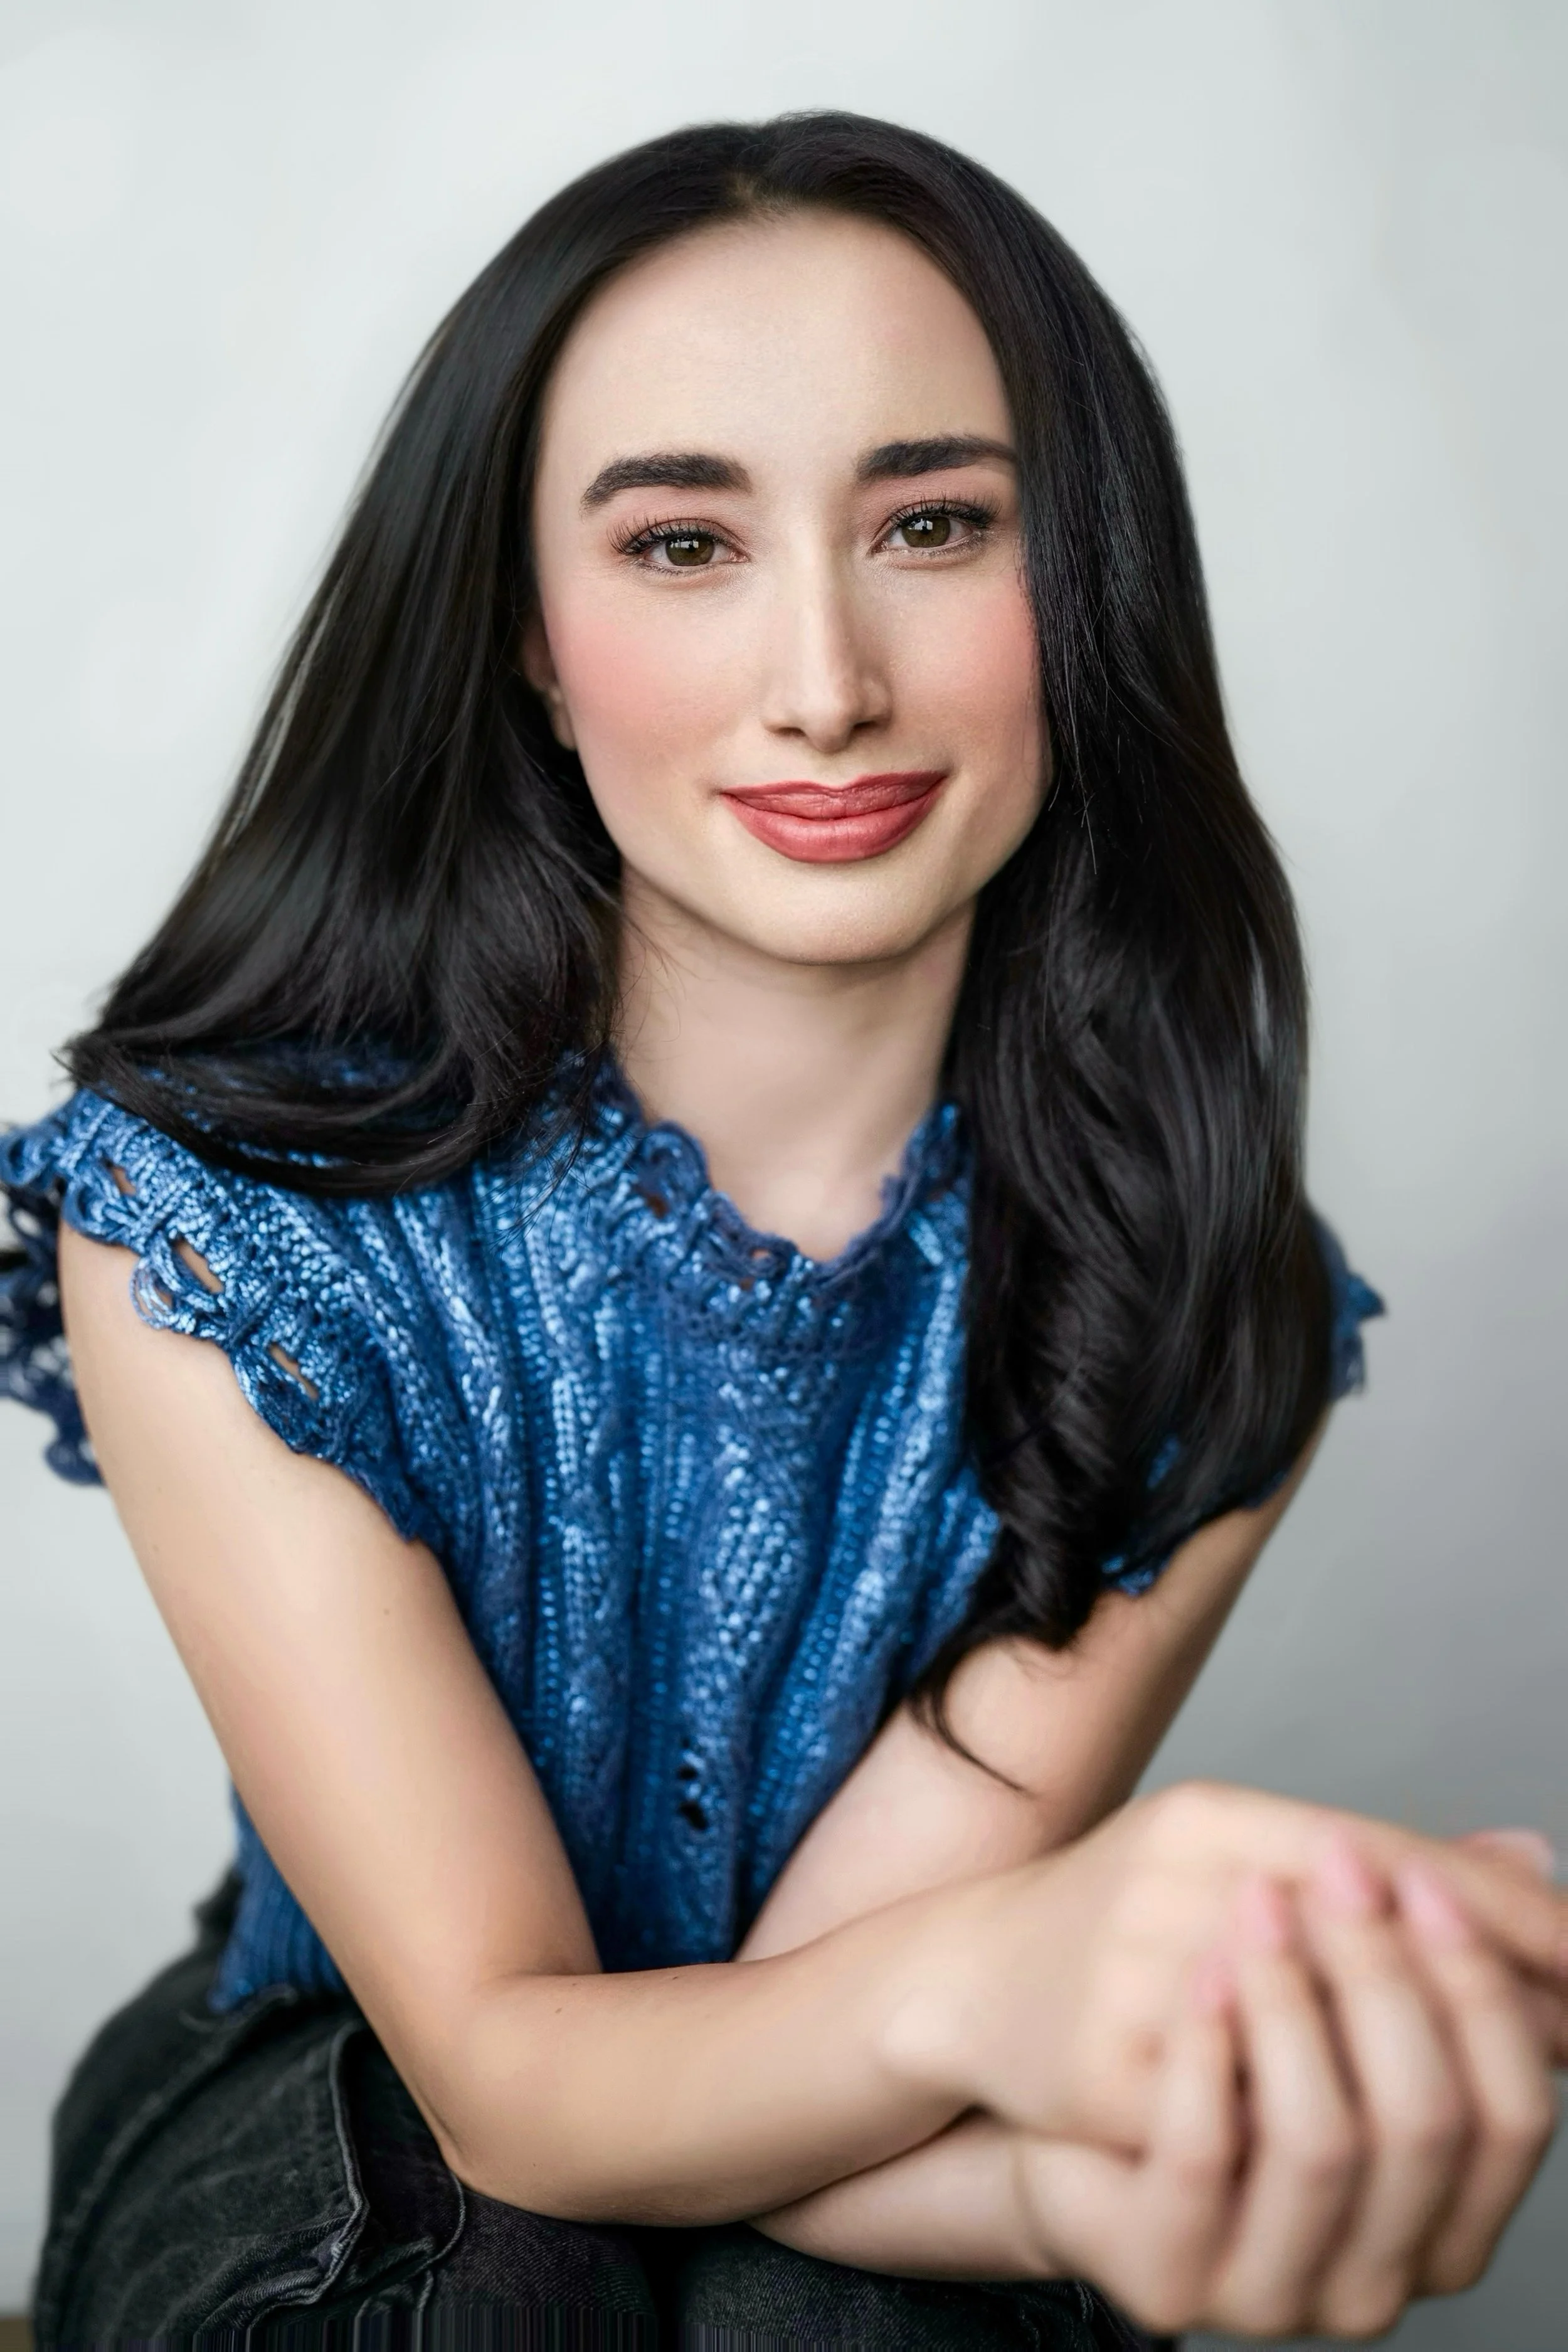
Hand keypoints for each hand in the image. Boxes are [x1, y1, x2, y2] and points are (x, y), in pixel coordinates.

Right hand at [906, 1781, 1567, 2148]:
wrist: (967, 1977)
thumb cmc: (1123, 1915)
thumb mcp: (1239, 1856)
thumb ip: (1377, 1862)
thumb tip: (1536, 1871)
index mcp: (1212, 1817)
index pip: (1390, 1855)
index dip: (1504, 1912)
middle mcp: (1177, 1883)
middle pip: (1374, 1946)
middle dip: (1484, 1996)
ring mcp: (1141, 1980)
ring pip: (1326, 2050)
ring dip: (1422, 2074)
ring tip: (1490, 2093)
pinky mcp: (1110, 2077)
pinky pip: (1248, 2125)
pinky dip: (1326, 2132)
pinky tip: (1387, 2149)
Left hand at [1010, 1858, 1556, 2338]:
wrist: (1059, 2106)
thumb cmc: (1207, 2042)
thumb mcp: (1321, 1982)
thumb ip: (1417, 1943)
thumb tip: (1529, 1858)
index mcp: (1444, 2214)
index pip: (1515, 2114)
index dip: (1482, 1991)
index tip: (1429, 1880)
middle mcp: (1379, 2275)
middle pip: (1426, 2119)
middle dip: (1388, 1976)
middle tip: (1341, 1866)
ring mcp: (1275, 2292)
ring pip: (1321, 2141)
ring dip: (1298, 2001)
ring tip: (1259, 1897)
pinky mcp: (1168, 2275)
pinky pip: (1205, 2159)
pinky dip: (1211, 2052)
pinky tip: (1202, 1973)